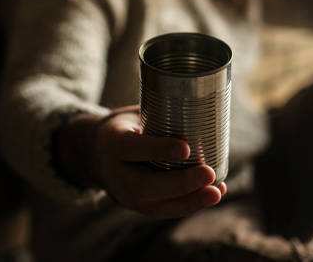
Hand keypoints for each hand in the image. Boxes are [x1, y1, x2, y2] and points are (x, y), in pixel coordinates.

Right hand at [90, 105, 226, 218]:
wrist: (96, 154)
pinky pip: (167, 210)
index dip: (158, 149)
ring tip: (216, 191)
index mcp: (113, 143)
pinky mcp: (141, 206)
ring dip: (190, 200)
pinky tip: (215, 193)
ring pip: (158, 205)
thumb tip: (198, 102)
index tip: (185, 148)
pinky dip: (192, 204)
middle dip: (180, 183)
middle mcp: (117, 174)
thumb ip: (158, 114)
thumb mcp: (132, 115)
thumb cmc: (124, 127)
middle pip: (146, 185)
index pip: (133, 148)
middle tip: (208, 173)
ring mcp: (128, 195)